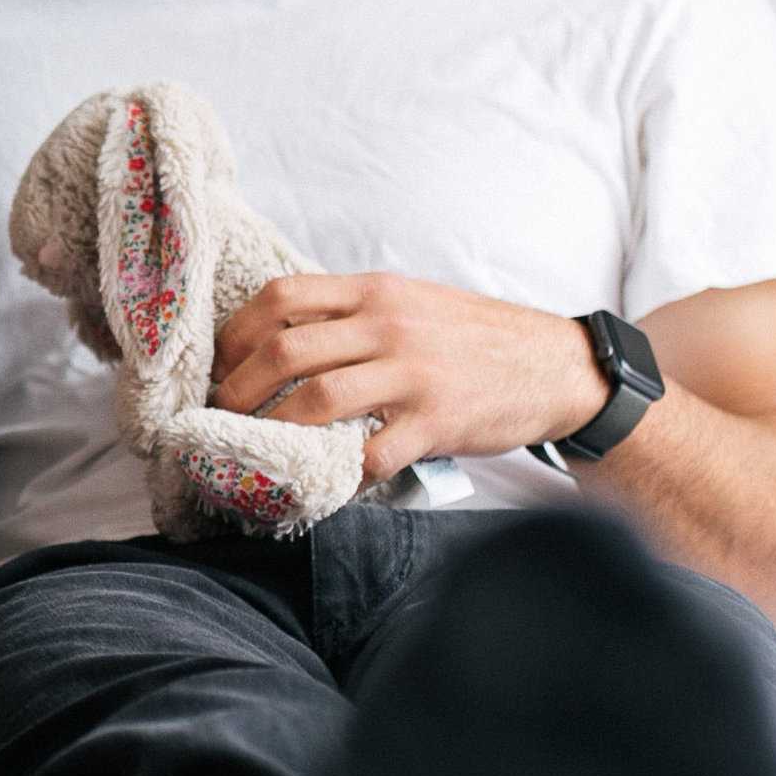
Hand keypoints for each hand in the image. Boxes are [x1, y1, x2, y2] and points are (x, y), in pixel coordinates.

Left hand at [210, 270, 606, 481]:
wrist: (557, 366)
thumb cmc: (475, 338)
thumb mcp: (412, 302)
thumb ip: (353, 313)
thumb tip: (279, 338)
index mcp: (376, 292)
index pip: (282, 297)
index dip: (236, 333)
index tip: (218, 364)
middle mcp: (389, 325)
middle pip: (285, 350)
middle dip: (238, 389)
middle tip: (219, 416)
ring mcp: (413, 373)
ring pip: (317, 400)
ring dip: (273, 430)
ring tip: (252, 449)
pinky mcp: (437, 421)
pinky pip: (371, 454)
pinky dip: (338, 474)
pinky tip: (321, 483)